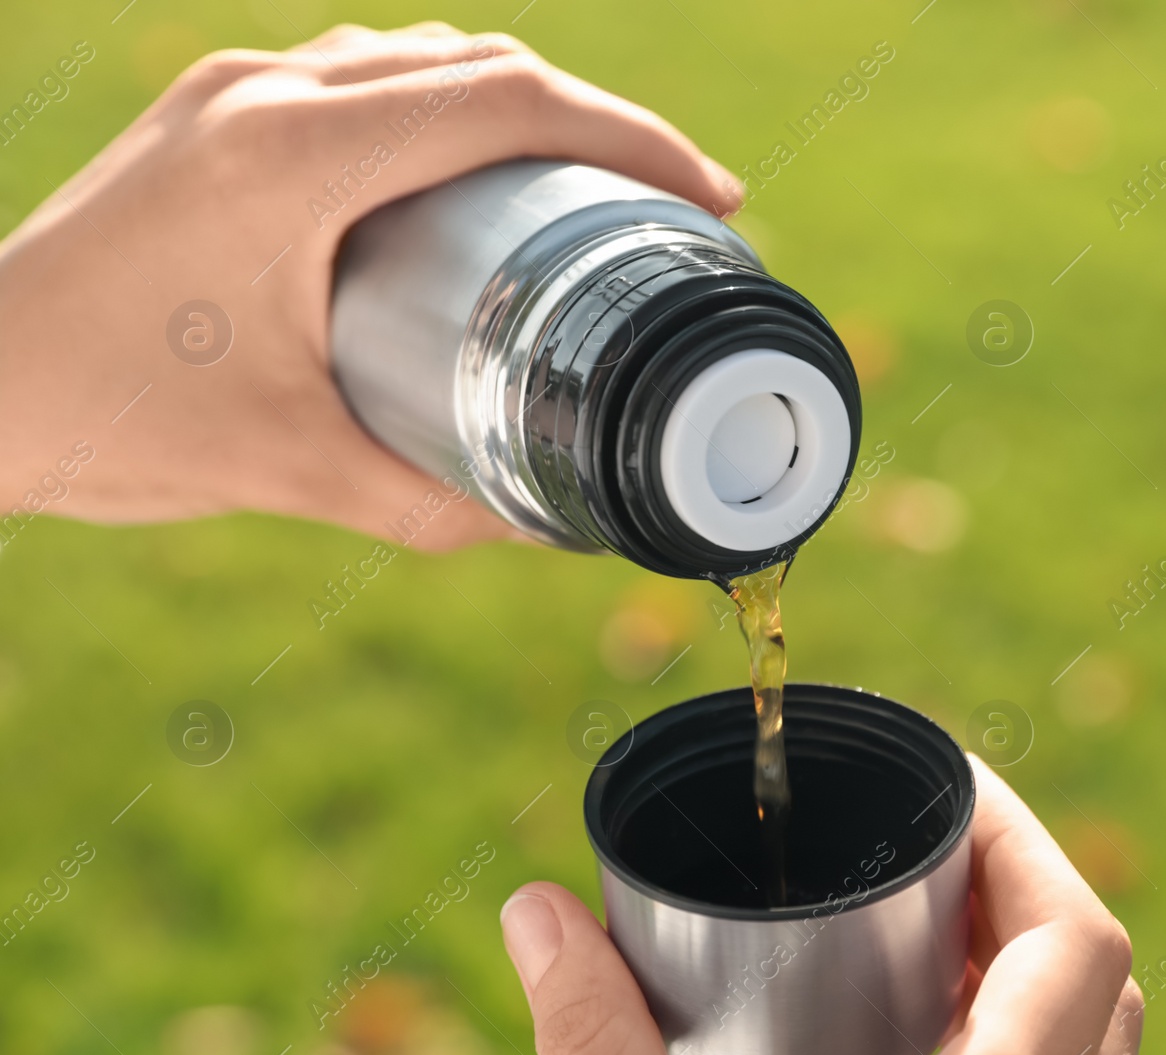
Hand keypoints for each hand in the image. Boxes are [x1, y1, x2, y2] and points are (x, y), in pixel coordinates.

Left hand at [0, 23, 741, 549]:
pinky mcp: (213, 113)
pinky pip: (363, 77)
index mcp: (294, 161)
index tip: (707, 194)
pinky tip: (469, 180)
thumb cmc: (103, 422)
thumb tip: (552, 531)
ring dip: (520, 106)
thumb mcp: (294, 474)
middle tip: (669, 201)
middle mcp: (267, 96)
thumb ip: (435, 508)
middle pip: (480, 62)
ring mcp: (233, 92)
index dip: (631, 138)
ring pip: (420, 56)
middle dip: (597, 121)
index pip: (507, 101)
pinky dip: (445, 110)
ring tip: (586, 186)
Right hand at [499, 755, 1142, 1054]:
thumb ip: (599, 1046)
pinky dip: (1017, 1017)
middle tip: (924, 827)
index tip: (943, 778)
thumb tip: (536, 911)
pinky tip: (925, 1011)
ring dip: (1027, 949)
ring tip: (923, 906)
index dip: (1024, 839)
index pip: (1078, 942)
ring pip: (1098, 1033)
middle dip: (1019, 876)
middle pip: (1102, 974)